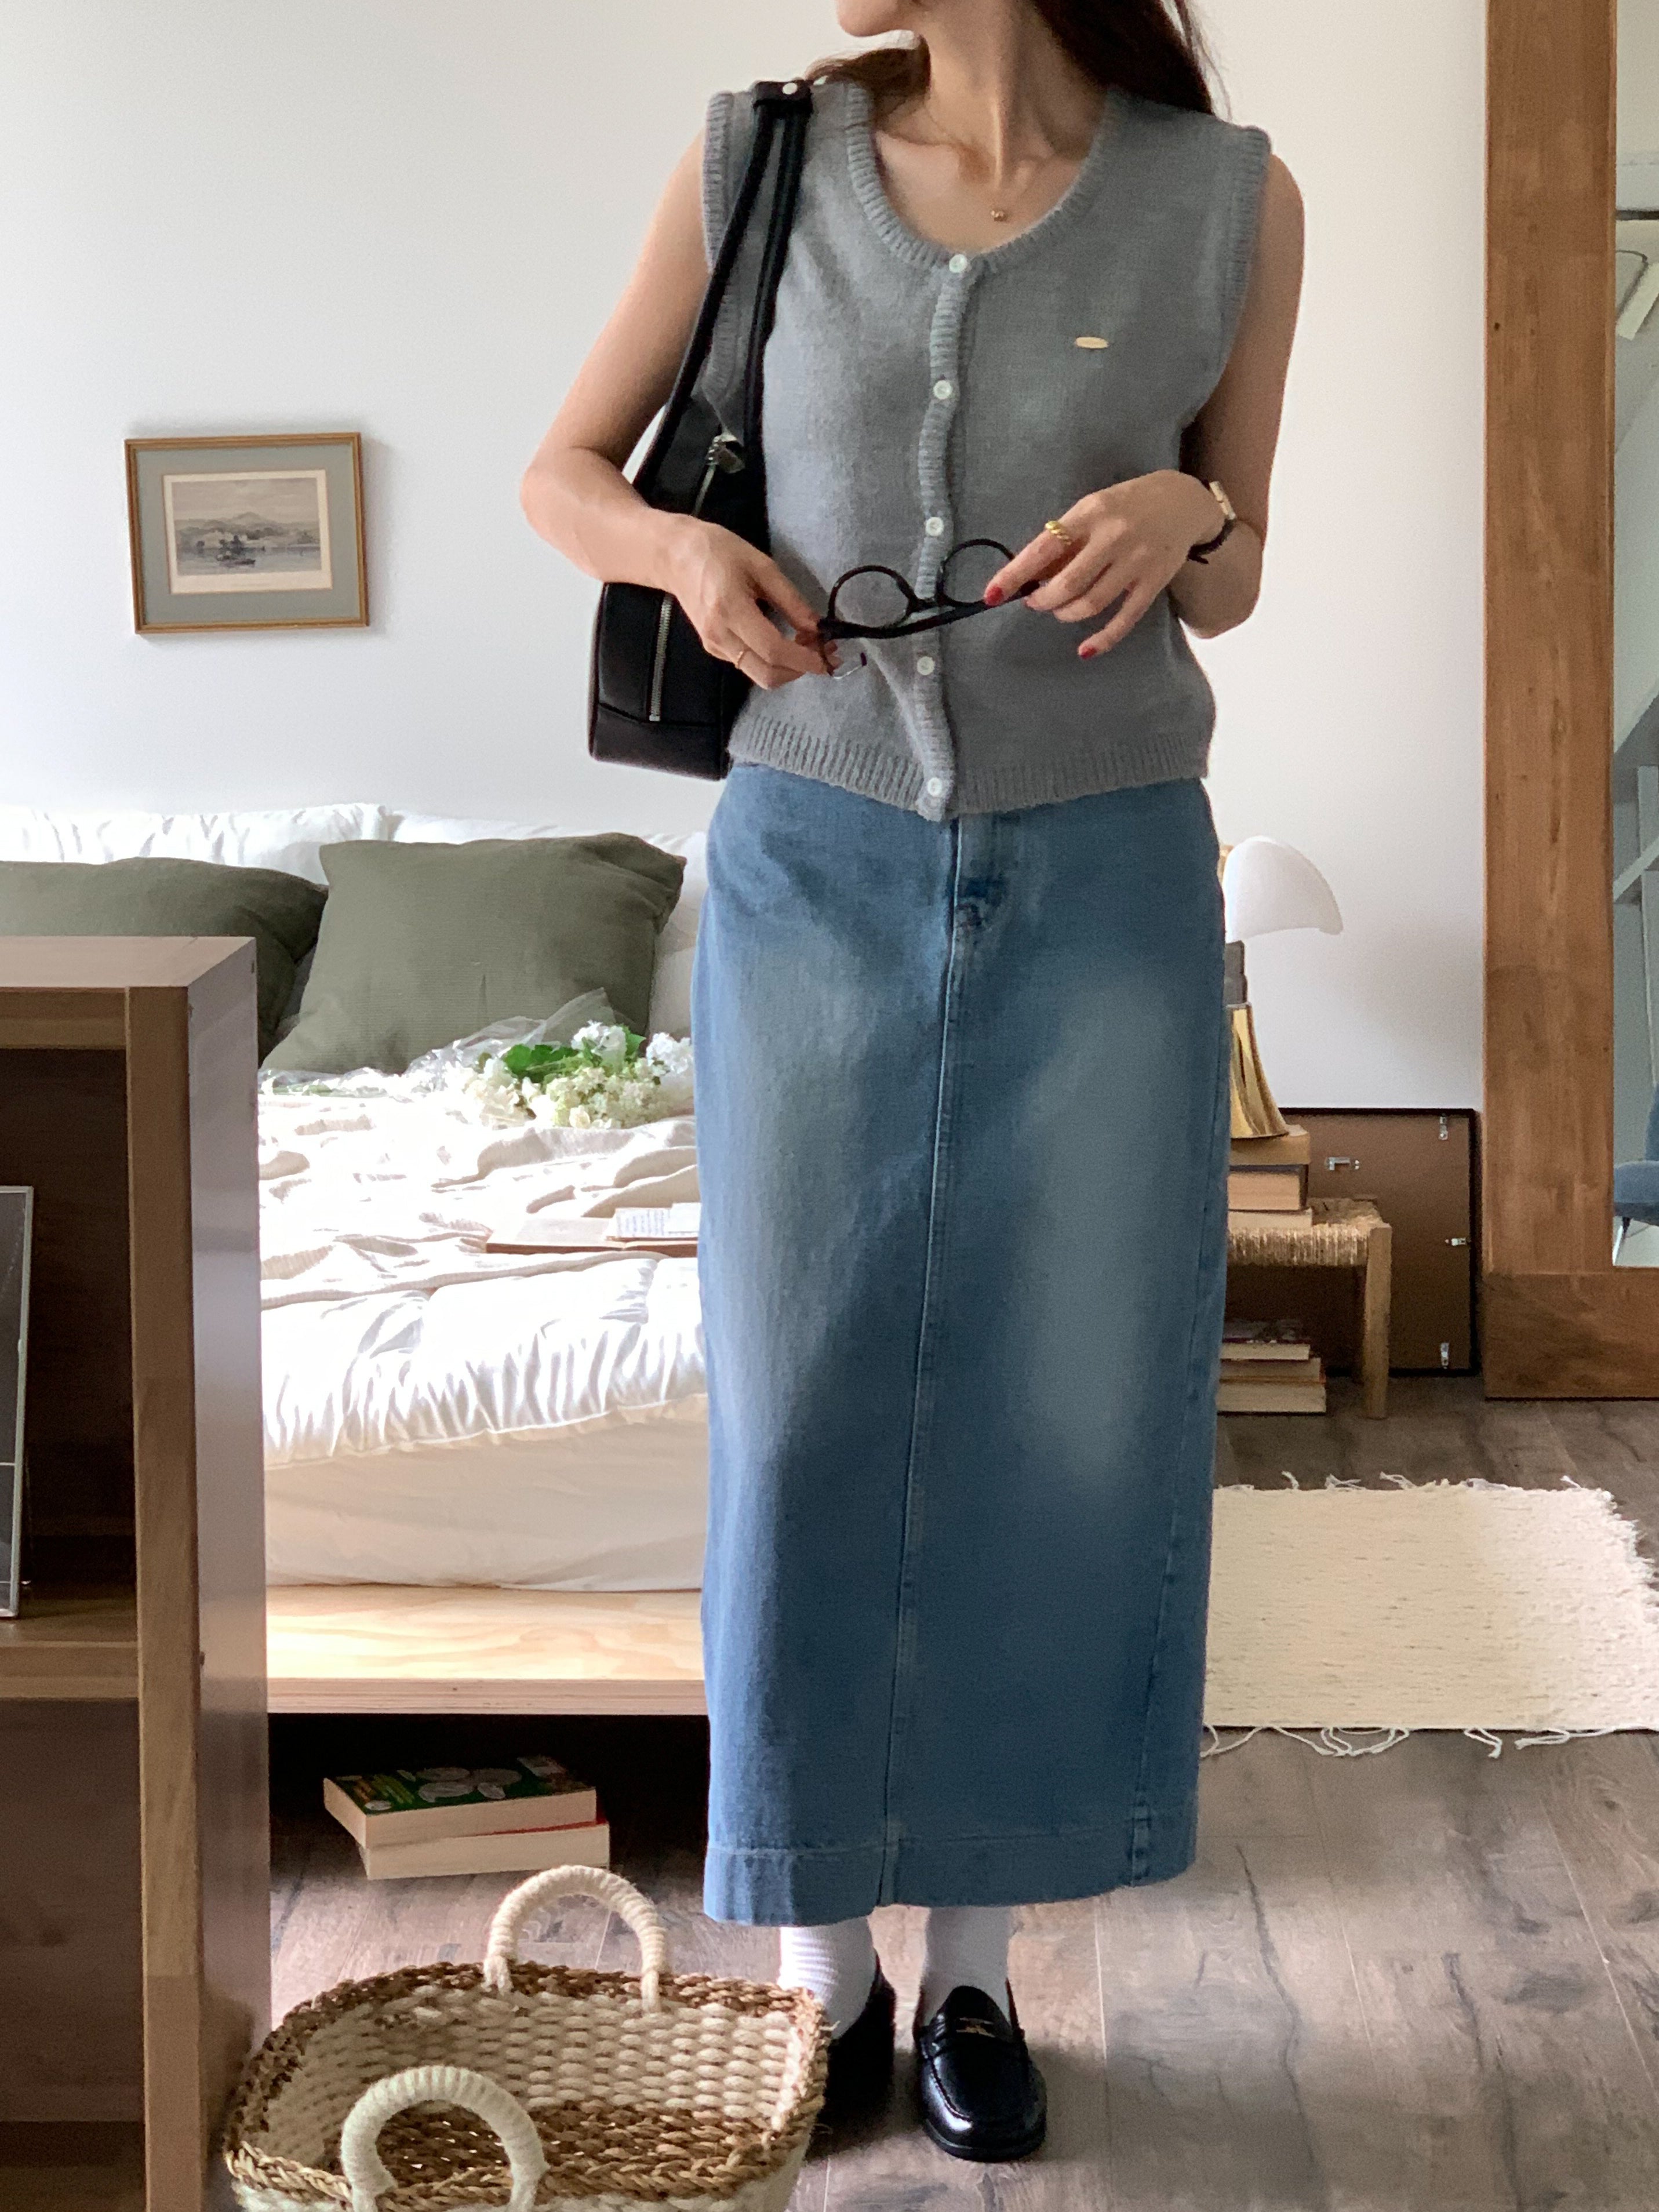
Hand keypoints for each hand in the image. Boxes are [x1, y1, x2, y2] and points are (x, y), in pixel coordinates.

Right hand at [661, 519, 832, 686]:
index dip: (806, 659)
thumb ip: (791, 600)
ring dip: (788, 667)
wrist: (674, 556)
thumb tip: (817, 628)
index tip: (830, 654)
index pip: (774, 650)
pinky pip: (749, 664)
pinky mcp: (713, 648)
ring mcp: (714, 646)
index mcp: (731, 610)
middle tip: (821, 650)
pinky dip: (772, 660)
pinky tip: (783, 640)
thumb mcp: (762, 566)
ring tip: (806, 644)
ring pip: (760, 675)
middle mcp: (720, 636)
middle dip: (800, 670)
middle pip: (768, 675)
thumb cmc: (718, 551)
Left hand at [984, 472, 1225, 657]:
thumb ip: (1065, 540)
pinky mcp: (1153, 583)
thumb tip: (1030, 576)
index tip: (991, 595)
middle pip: (1066, 584)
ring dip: (1066, 614)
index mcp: (1090, 514)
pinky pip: (1124, 619)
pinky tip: (1085, 650)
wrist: (1183, 500)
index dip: (1015, 574)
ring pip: (1091, 604)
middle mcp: (1113, 537)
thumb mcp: (1092, 509)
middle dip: (1042, 600)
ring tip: (1060, 610)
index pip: (1043, 549)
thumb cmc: (1126, 506)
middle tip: (1035, 601)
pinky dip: (1102, 639)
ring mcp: (1136, 561)